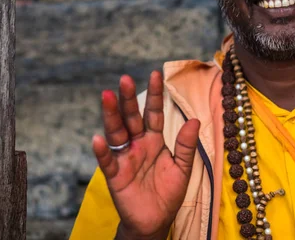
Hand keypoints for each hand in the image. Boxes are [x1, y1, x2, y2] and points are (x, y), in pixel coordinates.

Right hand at [92, 71, 200, 239]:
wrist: (155, 221)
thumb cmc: (167, 193)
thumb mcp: (182, 168)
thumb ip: (186, 145)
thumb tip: (195, 120)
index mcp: (153, 140)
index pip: (153, 113)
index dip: (154, 95)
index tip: (155, 74)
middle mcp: (137, 144)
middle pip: (131, 118)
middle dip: (128, 99)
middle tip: (125, 79)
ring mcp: (125, 158)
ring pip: (116, 132)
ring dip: (111, 115)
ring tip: (107, 96)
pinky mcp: (115, 175)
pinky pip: (108, 161)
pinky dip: (102, 151)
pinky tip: (99, 139)